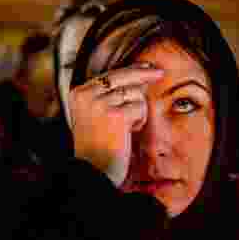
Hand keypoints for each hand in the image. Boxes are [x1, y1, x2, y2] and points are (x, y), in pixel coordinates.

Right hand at [69, 64, 163, 186]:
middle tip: (159, 73)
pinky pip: (141, 107)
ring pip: (135, 93)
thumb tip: (136, 79)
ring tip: (125, 129)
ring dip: (138, 111)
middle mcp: (87, 94)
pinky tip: (128, 133)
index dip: (131, 70)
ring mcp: (101, 103)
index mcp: (78, 93)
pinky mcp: (117, 115)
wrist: (93, 171)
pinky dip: (140, 121)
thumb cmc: (97, 148)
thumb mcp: (93, 116)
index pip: (110, 75)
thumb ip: (106, 97)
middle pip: (124, 76)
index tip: (146, 67)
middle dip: (144, 74)